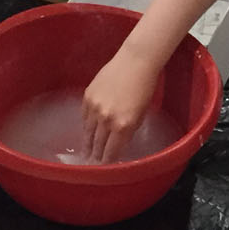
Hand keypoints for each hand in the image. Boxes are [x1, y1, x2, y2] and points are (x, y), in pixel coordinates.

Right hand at [82, 46, 161, 161]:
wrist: (135, 62)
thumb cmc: (144, 88)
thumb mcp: (140, 114)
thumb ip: (128, 130)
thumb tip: (118, 142)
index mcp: (123, 126)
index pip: (112, 151)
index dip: (107, 161)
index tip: (104, 168)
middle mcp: (107, 119)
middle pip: (98, 144)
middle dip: (96, 155)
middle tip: (92, 162)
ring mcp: (95, 108)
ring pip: (88, 131)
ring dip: (88, 142)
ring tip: (86, 150)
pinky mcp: (87, 96)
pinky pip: (84, 116)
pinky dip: (86, 124)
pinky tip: (86, 130)